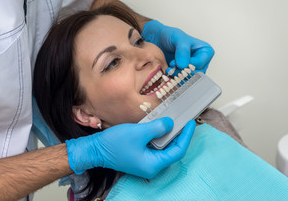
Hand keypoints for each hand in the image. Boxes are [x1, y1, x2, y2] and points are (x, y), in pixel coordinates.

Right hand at [65, 118, 195, 178]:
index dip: (186, 136)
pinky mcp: (141, 156)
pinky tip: (161, 127)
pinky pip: (155, 146)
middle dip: (180, 136)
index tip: (191, 123)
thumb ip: (157, 128)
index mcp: (153, 164)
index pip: (177, 151)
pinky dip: (160, 136)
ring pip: (164, 148)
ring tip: (176, 122)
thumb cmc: (114, 143)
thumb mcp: (139, 132)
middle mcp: (152, 166)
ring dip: (169, 135)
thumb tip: (171, 124)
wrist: (95, 149)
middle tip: (185, 121)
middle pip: (172, 150)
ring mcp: (146, 162)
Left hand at [142, 20, 213, 73]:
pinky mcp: (184, 75)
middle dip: (182, 71)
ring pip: (189, 79)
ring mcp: (193, 69)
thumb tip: (184, 65)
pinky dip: (174, 79)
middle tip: (172, 65)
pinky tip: (168, 72)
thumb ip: (183, 50)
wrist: (158, 40)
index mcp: (205, 51)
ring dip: (177, 76)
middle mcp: (201, 62)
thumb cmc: (171, 36)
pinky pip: (182, 81)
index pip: (200, 63)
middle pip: (196, 74)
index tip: (177, 61)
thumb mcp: (178, 38)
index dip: (188, 64)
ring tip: (169, 68)